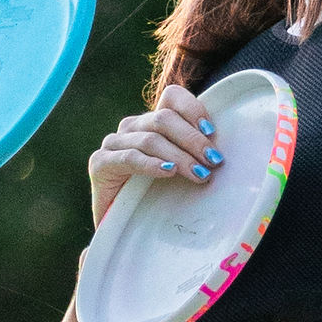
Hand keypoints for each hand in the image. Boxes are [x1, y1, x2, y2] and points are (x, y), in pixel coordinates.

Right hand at [86, 82, 223, 226]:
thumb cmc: (153, 196)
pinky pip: (129, 158)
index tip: (212, 132)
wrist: (119, 225)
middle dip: (192, 139)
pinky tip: (168, 172)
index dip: (193, 109)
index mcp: (151, 121)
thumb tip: (222, 155)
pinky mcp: (100, 163)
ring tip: (199, 174)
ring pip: (150, 139)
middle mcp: (131, 126)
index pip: (172, 97)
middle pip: (163, 119)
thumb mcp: (178, 170)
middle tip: (213, 160)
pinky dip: (151, 164)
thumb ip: (193, 155)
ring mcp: (113, 143)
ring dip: (179, 156)